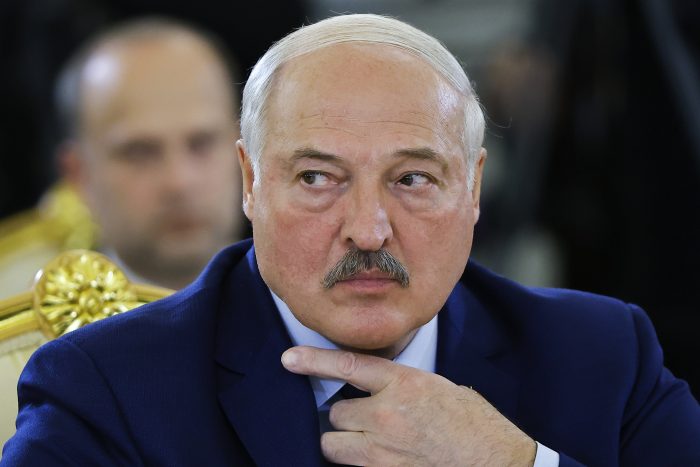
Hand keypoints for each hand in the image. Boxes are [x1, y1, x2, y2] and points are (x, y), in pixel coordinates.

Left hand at [282, 346, 535, 466]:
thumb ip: (401, 384)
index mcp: (404, 383)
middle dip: (347, 417)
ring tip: (372, 443)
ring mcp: (383, 449)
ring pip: (334, 444)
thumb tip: (374, 387)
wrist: (498, 462)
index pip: (348, 366)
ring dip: (345, 443)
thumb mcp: (439, 388)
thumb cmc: (474, 424)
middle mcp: (387, 414)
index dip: (313, 361)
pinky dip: (359, 463)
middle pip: (336, 412)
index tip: (288, 359)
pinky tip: (384, 458)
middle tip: (370, 420)